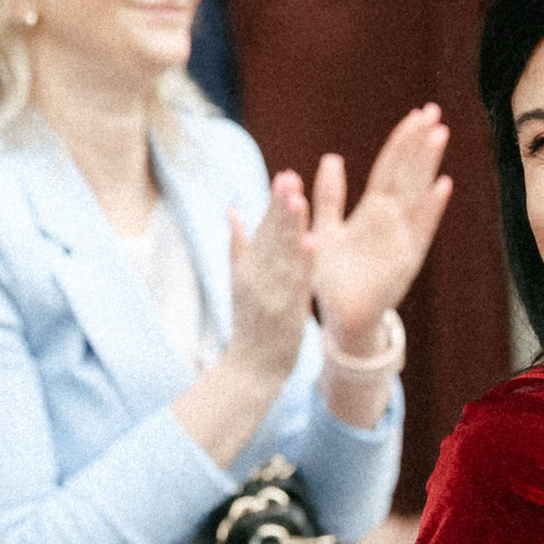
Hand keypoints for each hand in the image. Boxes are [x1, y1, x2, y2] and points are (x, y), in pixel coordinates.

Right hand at [222, 171, 313, 385]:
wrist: (252, 367)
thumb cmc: (249, 321)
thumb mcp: (237, 281)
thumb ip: (237, 245)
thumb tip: (232, 208)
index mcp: (247, 268)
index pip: (263, 229)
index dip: (274, 203)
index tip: (285, 176)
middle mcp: (257, 278)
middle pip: (272, 237)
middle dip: (282, 207)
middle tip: (291, 178)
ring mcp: (271, 295)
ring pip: (284, 255)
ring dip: (292, 228)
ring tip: (300, 200)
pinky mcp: (287, 312)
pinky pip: (297, 283)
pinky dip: (303, 262)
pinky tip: (310, 241)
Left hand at [312, 103, 452, 351]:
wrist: (344, 317)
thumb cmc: (336, 276)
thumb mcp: (325, 229)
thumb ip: (329, 196)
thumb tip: (332, 157)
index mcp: (373, 211)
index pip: (390, 167)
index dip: (403, 141)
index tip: (418, 113)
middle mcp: (392, 220)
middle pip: (408, 173)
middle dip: (420, 142)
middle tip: (434, 111)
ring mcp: (402, 238)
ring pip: (416, 193)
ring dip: (427, 164)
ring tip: (439, 134)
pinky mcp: (405, 261)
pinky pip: (420, 231)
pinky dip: (431, 210)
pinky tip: (442, 187)